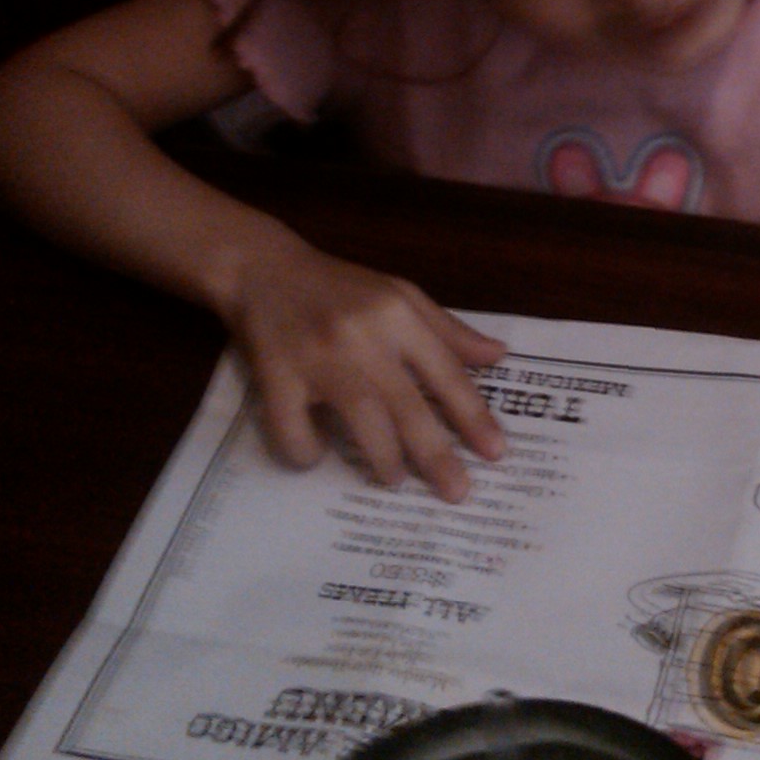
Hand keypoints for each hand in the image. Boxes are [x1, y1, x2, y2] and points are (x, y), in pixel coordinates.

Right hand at [220, 239, 507, 501]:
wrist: (262, 268)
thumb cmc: (339, 286)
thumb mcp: (399, 293)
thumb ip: (447, 329)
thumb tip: (497, 357)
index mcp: (397, 314)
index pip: (446, 372)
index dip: (473, 415)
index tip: (496, 452)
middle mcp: (362, 336)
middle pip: (408, 407)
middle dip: (436, 456)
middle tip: (457, 492)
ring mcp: (316, 359)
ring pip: (362, 424)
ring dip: (383, 460)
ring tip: (394, 477)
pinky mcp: (274, 378)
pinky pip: (295, 433)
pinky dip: (308, 453)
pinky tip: (317, 456)